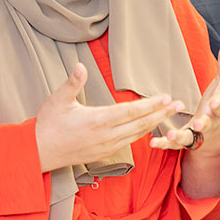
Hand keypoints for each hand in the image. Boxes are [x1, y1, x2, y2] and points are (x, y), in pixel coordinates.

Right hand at [34, 63, 184, 172]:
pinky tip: (149, 127)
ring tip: (170, 115)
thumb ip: (72, 83)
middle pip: (141, 124)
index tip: (166, 97)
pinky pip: (129, 142)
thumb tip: (80, 66)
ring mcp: (107, 146)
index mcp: (98, 120)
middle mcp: (107, 135)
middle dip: (162, 114)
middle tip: (180, 105)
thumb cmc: (48, 124)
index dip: (150, 104)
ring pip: (137, 135)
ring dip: (155, 124)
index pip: (131, 111)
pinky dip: (142, 133)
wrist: (39, 153)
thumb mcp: (58, 100)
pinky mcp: (105, 153)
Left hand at [149, 37, 219, 157]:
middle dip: (203, 124)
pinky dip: (165, 144)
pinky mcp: (186, 140)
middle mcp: (210, 122)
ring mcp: (198, 133)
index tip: (216, 103)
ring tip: (171, 135)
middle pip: (208, 124)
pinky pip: (175, 144)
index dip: (219, 105)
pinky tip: (153, 142)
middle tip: (198, 125)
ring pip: (190, 138)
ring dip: (180, 137)